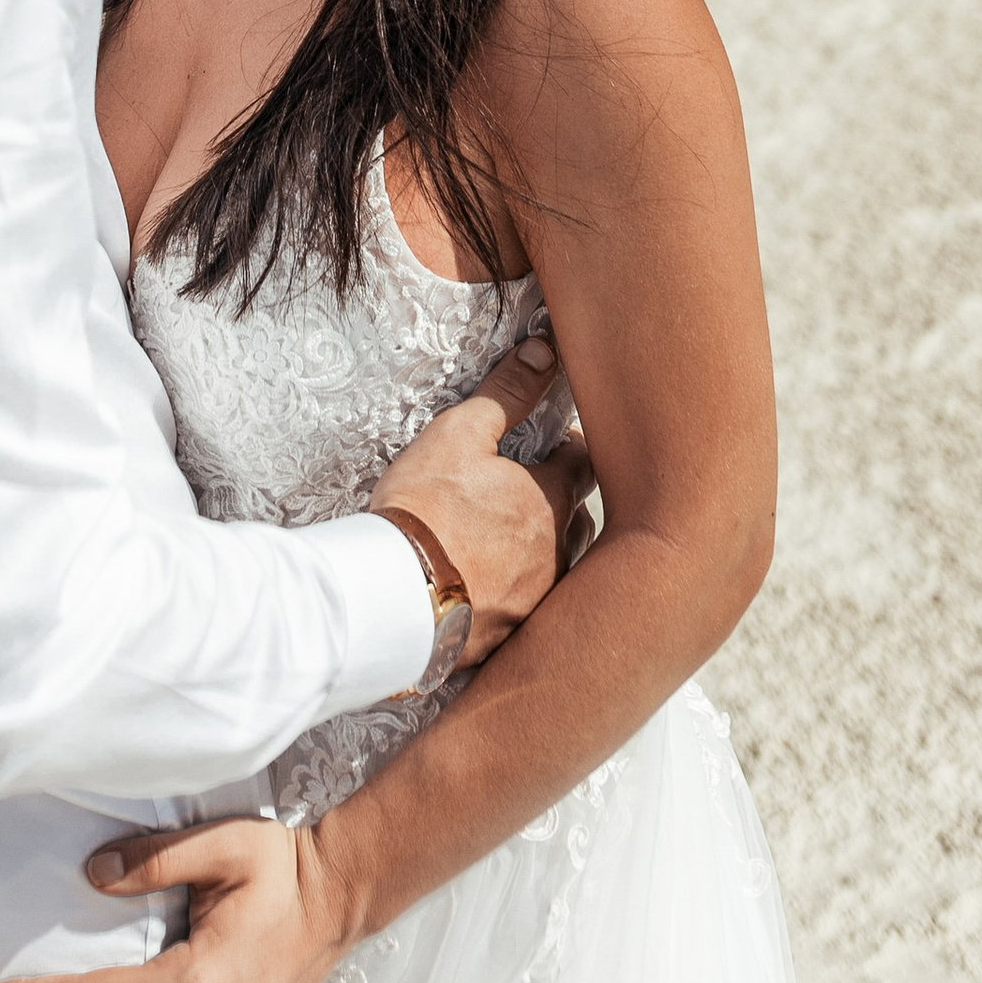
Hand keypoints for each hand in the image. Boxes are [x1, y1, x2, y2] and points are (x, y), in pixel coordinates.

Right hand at [373, 363, 593, 663]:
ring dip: (545, 549)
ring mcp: (540, 596)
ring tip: (511, 540)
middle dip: (561, 501)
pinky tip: (491, 586)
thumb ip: (507, 392)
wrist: (396, 597)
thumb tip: (544, 350)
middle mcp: (558, 550)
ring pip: (561, 566)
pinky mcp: (514, 632)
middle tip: (530, 491)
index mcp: (551, 498)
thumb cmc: (426, 510)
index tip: (553, 444)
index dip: (570, 448)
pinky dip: (518, 591)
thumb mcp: (459, 434)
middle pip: (580, 518)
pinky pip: (531, 607)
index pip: (584, 463)